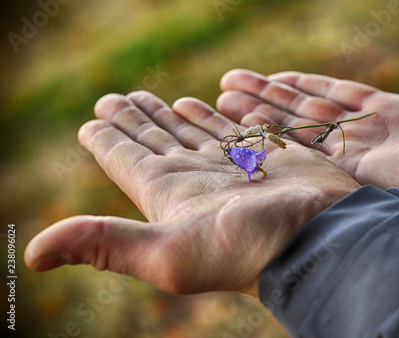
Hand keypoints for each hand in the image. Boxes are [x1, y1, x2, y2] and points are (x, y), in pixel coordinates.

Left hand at [24, 92, 358, 295]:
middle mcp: (193, 178)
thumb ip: (104, 244)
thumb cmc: (246, 248)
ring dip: (169, 115)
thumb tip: (34, 256)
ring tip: (151, 98)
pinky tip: (201, 104)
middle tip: (114, 99)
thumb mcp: (166, 254)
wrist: (317, 240)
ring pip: (189, 131)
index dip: (106, 139)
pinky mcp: (262, 155)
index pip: (124, 159)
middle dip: (133, 119)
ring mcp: (228, 166)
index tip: (92, 119)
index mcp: (166, 193)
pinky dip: (211, 116)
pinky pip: (228, 128)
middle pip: (153, 140)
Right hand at [217, 25, 398, 231]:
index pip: (339, 97)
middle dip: (268, 98)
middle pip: (307, 113)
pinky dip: (273, 136)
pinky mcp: (348, 177)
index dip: (305, 86)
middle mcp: (369, 141)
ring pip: (297, 132)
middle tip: (230, 84)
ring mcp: (356, 160)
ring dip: (260, 115)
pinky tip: (245, 122)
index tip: (274, 76)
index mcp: (398, 118)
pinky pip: (304, 152)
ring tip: (224, 99)